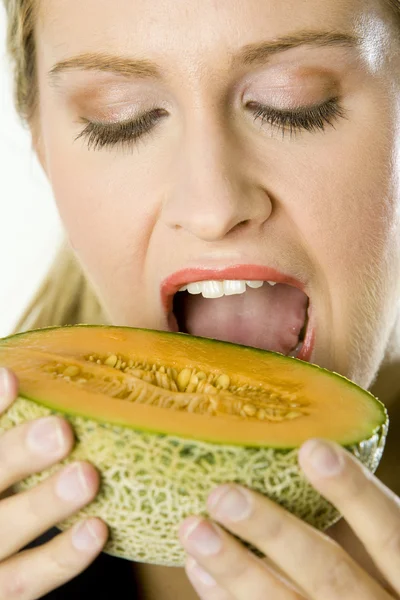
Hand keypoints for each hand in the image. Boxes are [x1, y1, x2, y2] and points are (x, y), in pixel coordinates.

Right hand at [0, 367, 107, 598]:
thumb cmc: (7, 492)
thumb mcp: (7, 461)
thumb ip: (15, 437)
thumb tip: (28, 378)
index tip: (12, 377)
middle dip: (17, 454)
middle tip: (60, 430)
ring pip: (3, 533)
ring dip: (44, 505)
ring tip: (86, 477)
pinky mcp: (2, 592)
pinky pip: (27, 581)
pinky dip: (62, 557)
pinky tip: (96, 529)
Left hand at [179, 437, 399, 598]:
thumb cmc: (386, 584)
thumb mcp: (394, 558)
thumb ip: (369, 517)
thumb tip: (313, 446)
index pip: (392, 535)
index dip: (355, 494)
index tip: (312, 449)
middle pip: (329, 575)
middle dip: (274, 533)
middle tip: (223, 495)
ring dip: (235, 568)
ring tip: (194, 529)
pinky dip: (228, 599)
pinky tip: (200, 569)